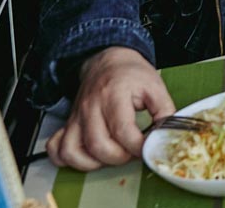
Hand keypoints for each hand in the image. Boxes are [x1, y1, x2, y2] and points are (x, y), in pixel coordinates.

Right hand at [46, 47, 172, 170]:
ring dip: (94, 163)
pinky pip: (56, 149)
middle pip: (98, 146)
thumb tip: (167, 134)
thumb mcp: (155, 85)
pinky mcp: (67, 124)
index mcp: (114, 95)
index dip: (138, 147)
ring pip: (73, 152)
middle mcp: (90, 107)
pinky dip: (68, 159)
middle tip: (131, 152)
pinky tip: (86, 155)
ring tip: (111, 154)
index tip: (147, 148)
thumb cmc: (130, 74)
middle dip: (119, 158)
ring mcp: (76, 117)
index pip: (123, 131)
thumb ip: (165, 110)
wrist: (107, 61)